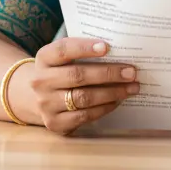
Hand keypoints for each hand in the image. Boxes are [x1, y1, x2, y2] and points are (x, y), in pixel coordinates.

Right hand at [20, 37, 140, 135]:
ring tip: (131, 87)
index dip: (84, 47)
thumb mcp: (64, 58)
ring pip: (83, 98)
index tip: (107, 47)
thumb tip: (119, 51)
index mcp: (44, 58)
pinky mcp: (55, 123)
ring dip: (112, 92)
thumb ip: (84, 52)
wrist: (38, 97)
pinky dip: (104, 108)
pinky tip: (117, 101)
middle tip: (131, 72)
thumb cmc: (61, 71)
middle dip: (108, 73)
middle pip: (77, 75)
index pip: (63, 50)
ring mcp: (46, 104)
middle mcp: (41, 81)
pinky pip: (84, 116)